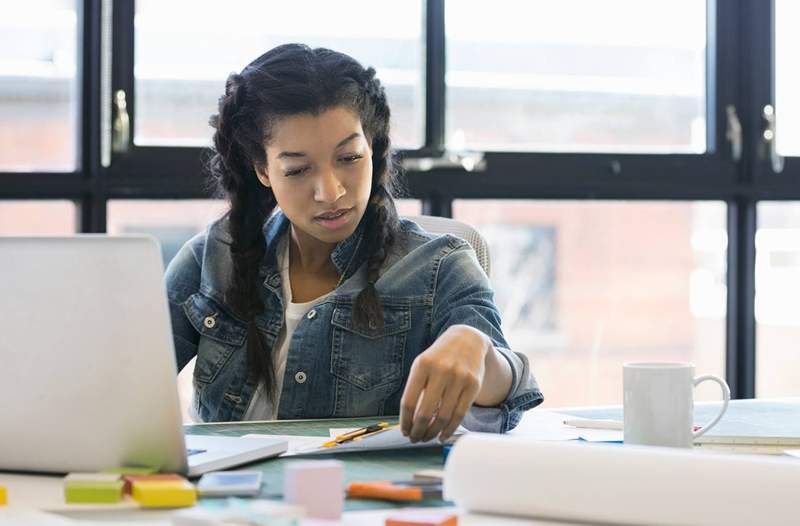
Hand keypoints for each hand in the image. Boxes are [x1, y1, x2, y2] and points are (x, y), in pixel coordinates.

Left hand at [400, 325, 488, 442]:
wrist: (467, 340)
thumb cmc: (439, 357)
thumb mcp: (423, 366)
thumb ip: (416, 390)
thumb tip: (410, 423)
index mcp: (422, 365)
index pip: (408, 401)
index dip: (405, 421)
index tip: (405, 431)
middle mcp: (441, 370)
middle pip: (425, 412)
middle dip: (418, 431)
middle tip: (415, 439)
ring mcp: (459, 377)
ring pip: (443, 416)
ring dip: (433, 432)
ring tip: (427, 438)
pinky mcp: (473, 385)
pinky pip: (460, 414)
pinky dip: (450, 429)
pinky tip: (443, 435)